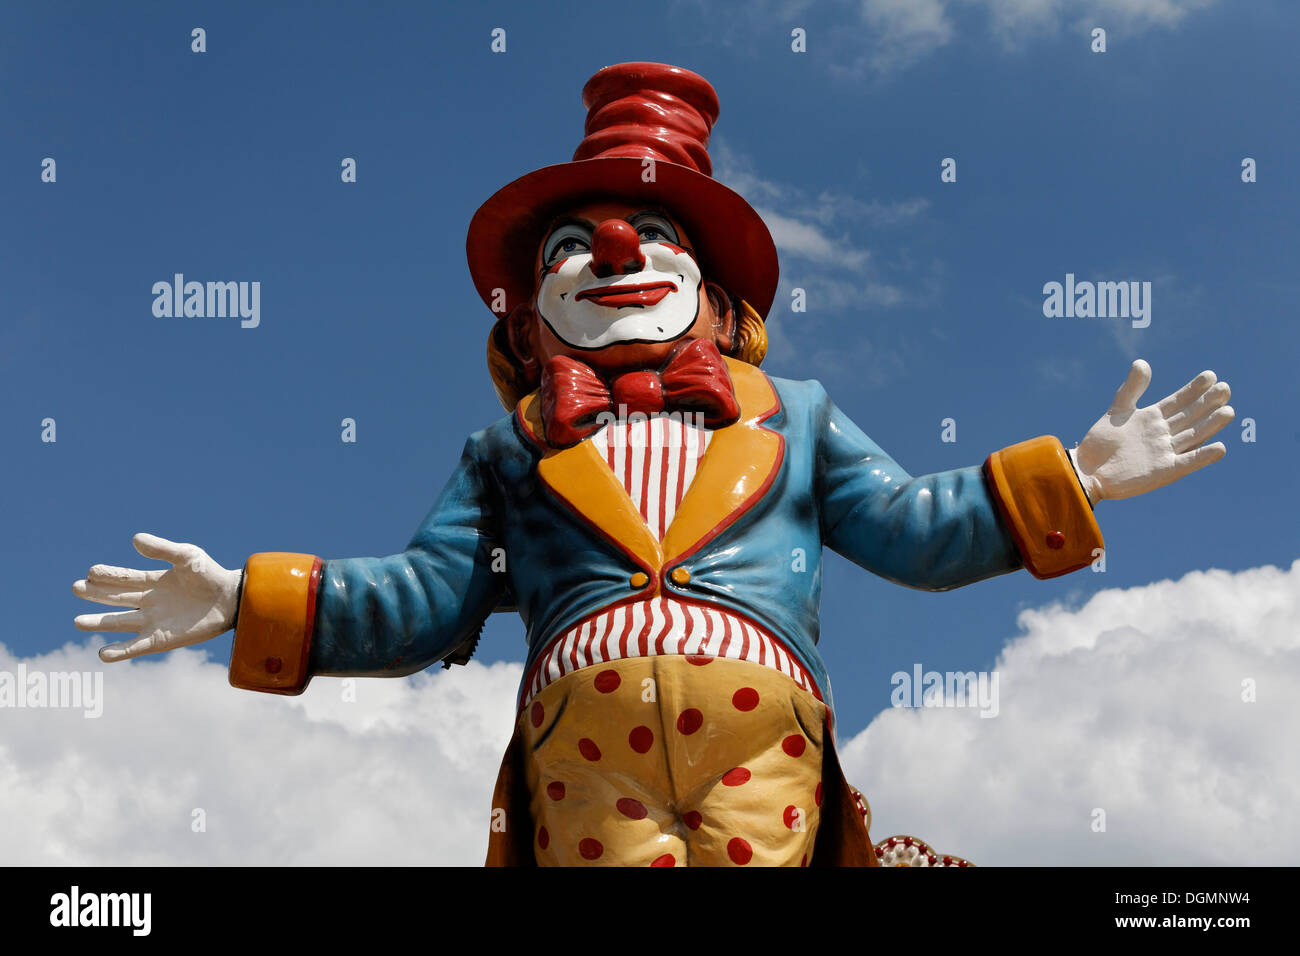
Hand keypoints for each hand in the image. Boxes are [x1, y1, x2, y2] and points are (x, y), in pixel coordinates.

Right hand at [73, 533, 241, 661]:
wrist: (233, 599)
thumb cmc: (211, 575)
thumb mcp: (187, 556)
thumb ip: (162, 549)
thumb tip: (134, 539)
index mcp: (154, 582)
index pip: (123, 579)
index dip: (107, 575)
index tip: (91, 572)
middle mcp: (150, 602)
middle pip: (116, 599)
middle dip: (96, 595)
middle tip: (75, 588)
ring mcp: (154, 621)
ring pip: (119, 623)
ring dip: (99, 623)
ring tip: (78, 622)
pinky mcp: (161, 639)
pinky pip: (136, 647)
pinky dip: (120, 652)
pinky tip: (103, 653)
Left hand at [1071, 359, 1233, 502]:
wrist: (1087, 470)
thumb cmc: (1100, 442)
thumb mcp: (1117, 411)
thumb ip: (1131, 389)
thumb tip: (1142, 362)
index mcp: (1153, 418)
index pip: (1178, 401)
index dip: (1194, 389)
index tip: (1210, 375)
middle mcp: (1163, 434)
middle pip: (1190, 416)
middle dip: (1207, 403)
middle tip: (1225, 388)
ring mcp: (1165, 452)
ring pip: (1193, 436)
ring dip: (1211, 425)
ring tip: (1228, 410)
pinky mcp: (1164, 471)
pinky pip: (1188, 463)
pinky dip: (1203, 456)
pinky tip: (1220, 448)